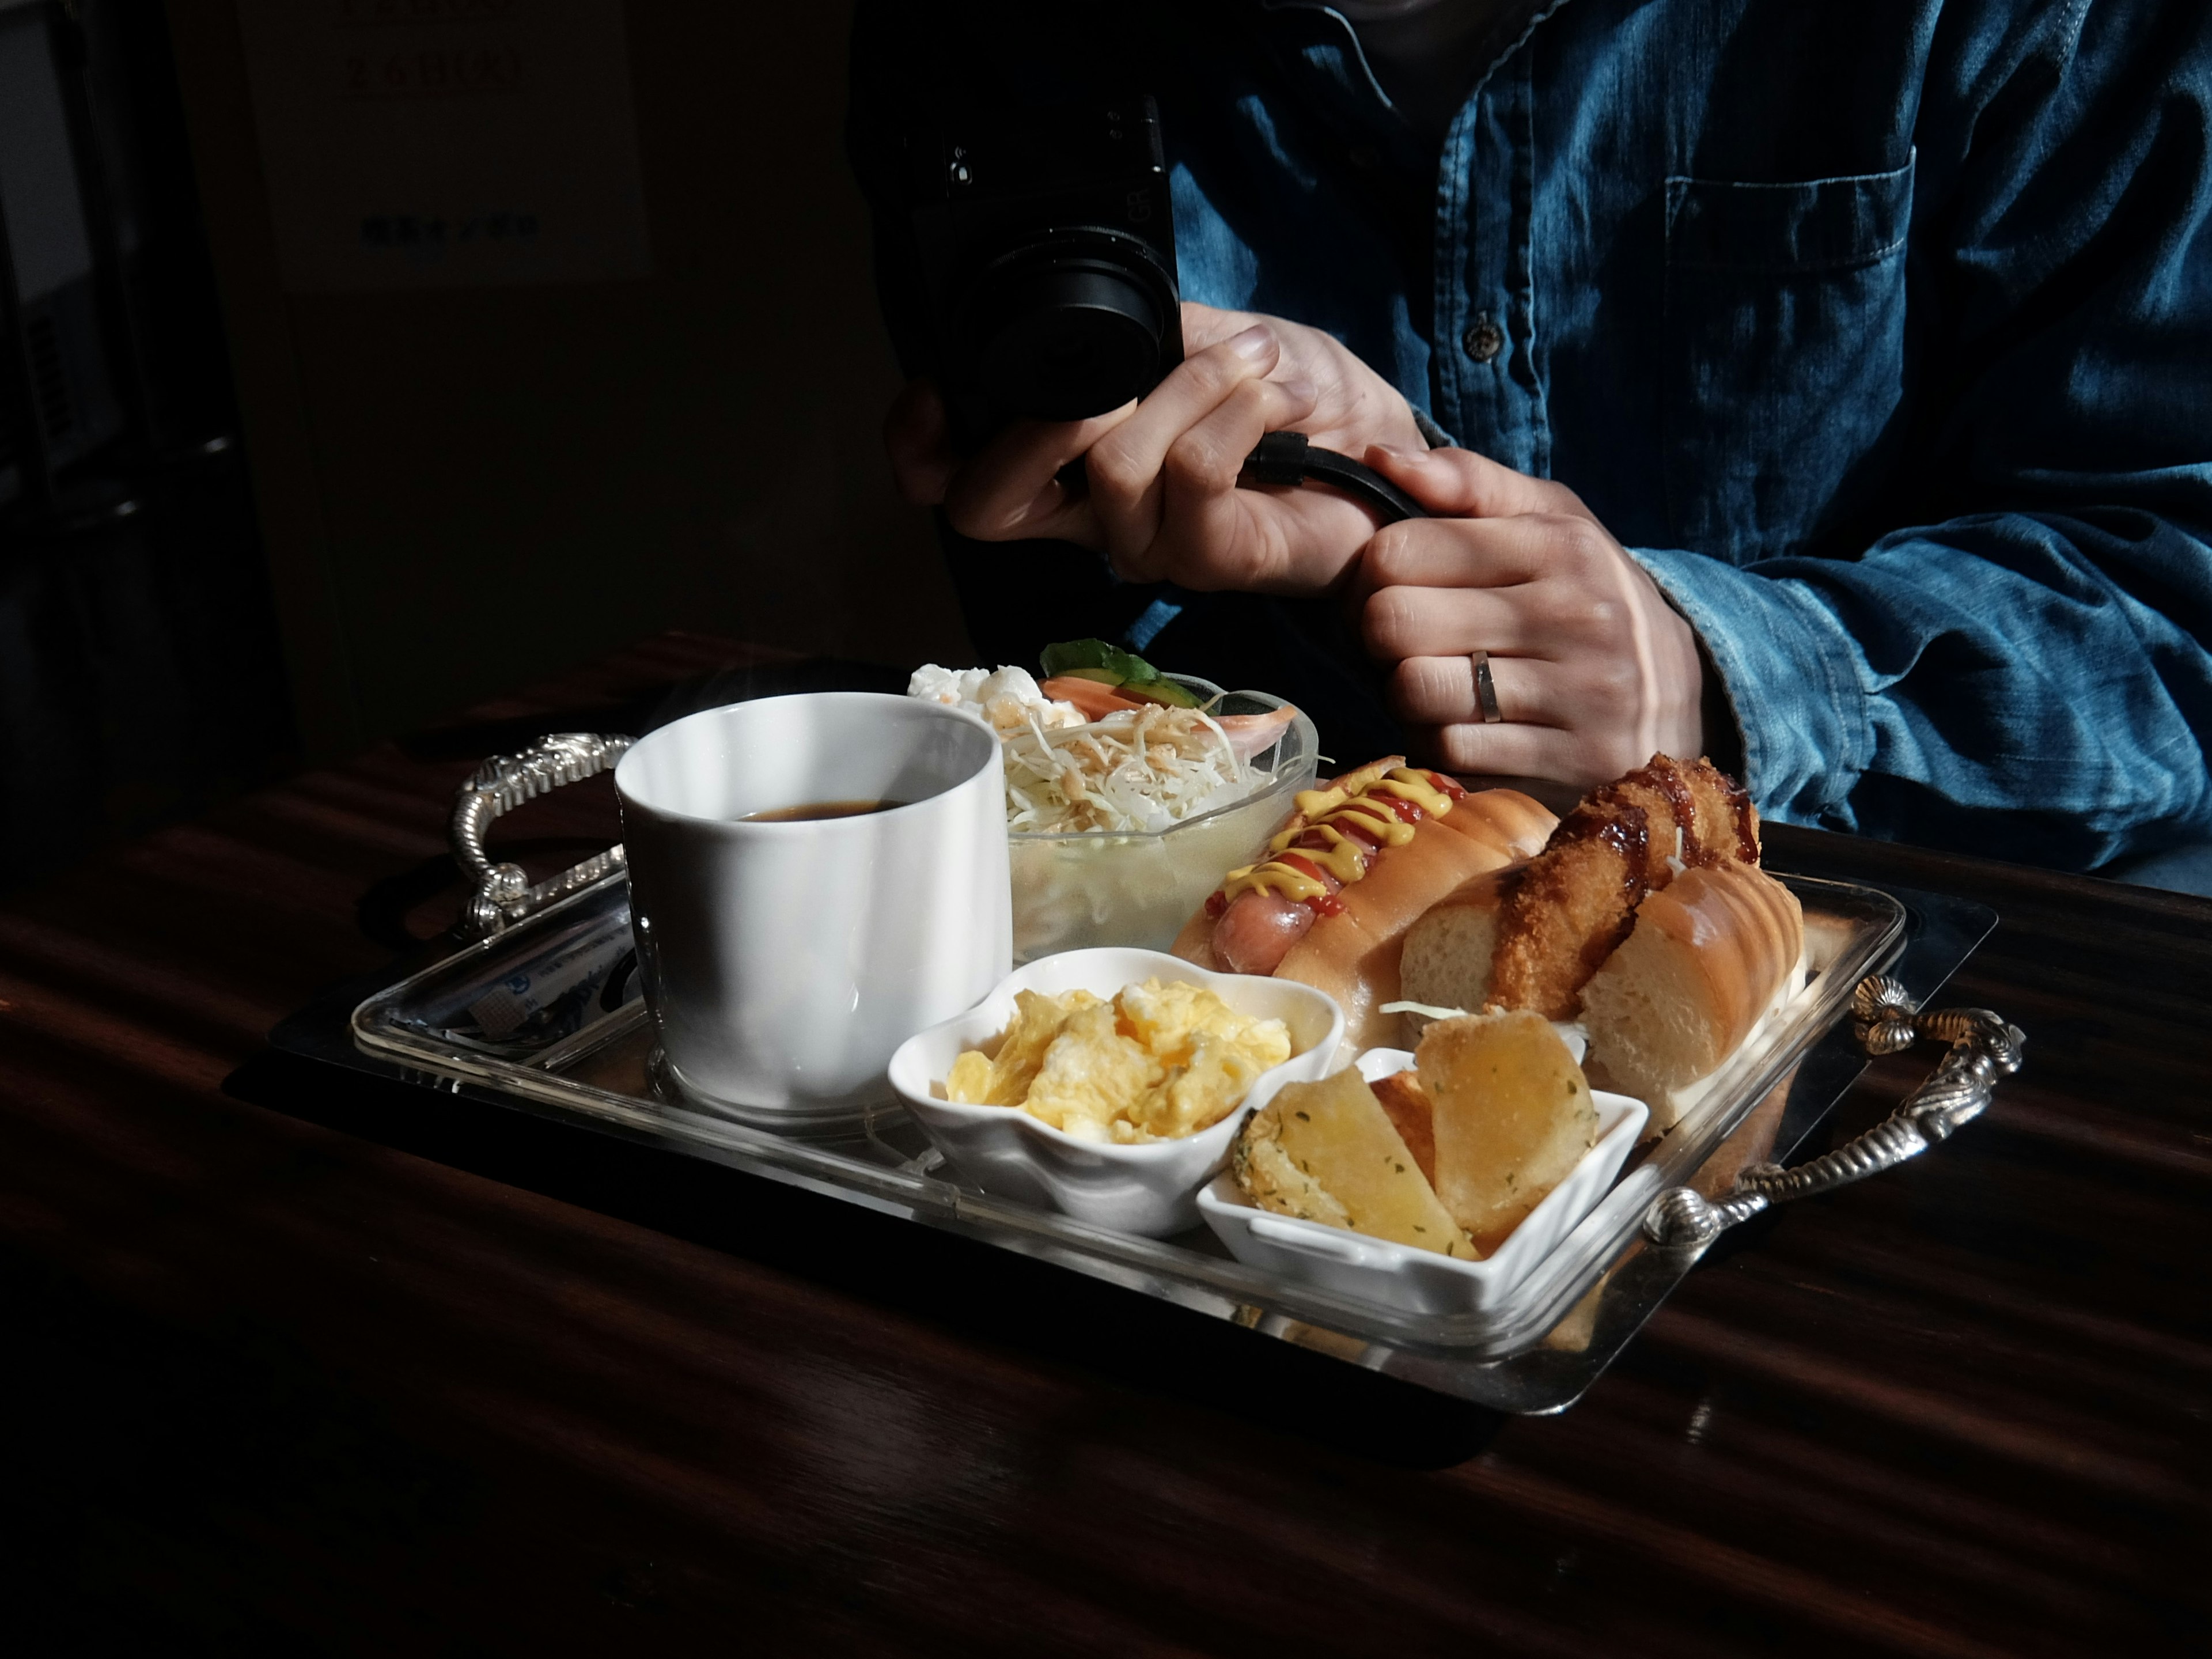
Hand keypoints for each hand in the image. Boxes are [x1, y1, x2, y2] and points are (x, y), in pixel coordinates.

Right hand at [882, 302, 1425, 593]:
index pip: (952, 482)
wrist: (1383, 436)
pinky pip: (1190, 476)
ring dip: (1186, 387)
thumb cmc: (1287, 390)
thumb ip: (1131, 335)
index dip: (919, 451)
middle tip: (1116, 384)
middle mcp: (1091, 519)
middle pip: (989, 508)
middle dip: (1040, 425)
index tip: (932, 397)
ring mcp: (1149, 547)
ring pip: (1109, 468)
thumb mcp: (1198, 331)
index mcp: (1065, 465)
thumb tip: (1079, 323)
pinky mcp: (1213, 562)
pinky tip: (1270, 392)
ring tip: (1250, 361)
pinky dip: (1231, 409)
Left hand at [1355, 445, 1706, 785]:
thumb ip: (1469, 482)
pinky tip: (1460, 724)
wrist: (1682, 699)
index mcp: (1561, 544)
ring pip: (1414, 689)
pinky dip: (1436, 740)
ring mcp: (1577, 694)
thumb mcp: (1552, 521)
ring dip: (1403, 693)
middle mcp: (1575, 614)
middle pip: (1395, 621)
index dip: (1368, 574)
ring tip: (1432, 682)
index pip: (1401, 549)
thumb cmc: (1589, 598)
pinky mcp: (1570, 761)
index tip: (1384, 589)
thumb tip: (1380, 456)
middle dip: (1376, 636)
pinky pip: (1448, 749)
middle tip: (1395, 643)